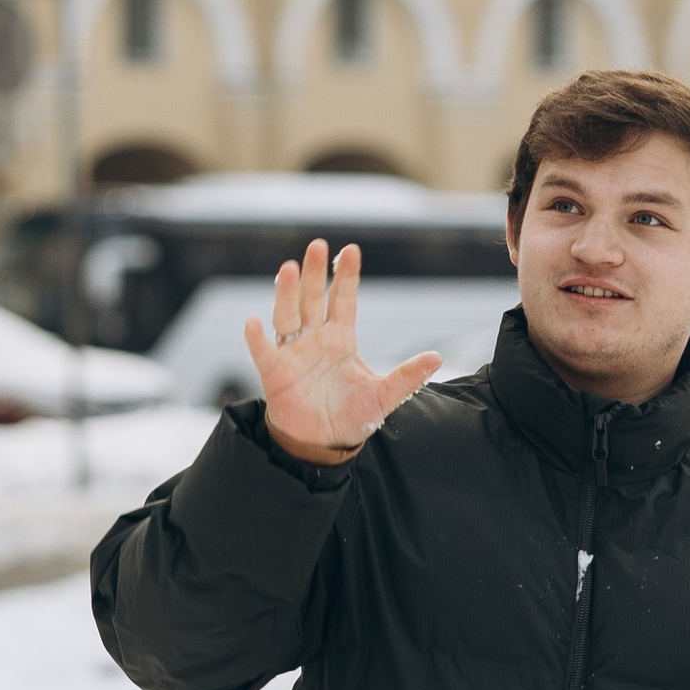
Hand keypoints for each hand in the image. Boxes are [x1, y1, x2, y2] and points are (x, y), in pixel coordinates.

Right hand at [244, 240, 441, 461]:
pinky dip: (257, 338)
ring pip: (287, 316)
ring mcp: (293, 353)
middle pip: (313, 298)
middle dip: (315, 273)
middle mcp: (315, 339)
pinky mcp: (275, 373)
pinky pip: (264, 352)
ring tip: (288, 269)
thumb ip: (407, 378)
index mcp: (341, 339)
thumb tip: (436, 358)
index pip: (344, 300)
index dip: (346, 276)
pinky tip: (253, 323)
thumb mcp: (384, 397)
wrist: (323, 443)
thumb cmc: (351, 416)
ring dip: (286, 293)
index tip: (350, 250)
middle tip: (317, 246)